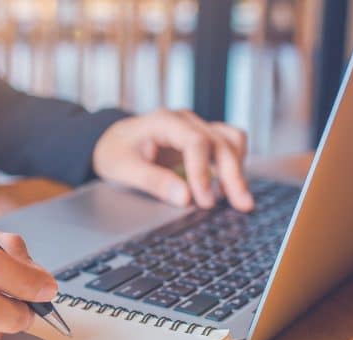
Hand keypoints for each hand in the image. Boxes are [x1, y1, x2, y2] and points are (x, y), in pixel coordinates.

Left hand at [92, 109, 253, 210]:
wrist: (112, 140)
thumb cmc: (115, 152)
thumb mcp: (123, 169)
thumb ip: (154, 182)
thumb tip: (186, 198)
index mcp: (164, 121)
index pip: (196, 142)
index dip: (203, 173)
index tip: (205, 201)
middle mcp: (185, 120)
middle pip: (221, 142)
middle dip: (233, 175)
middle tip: (241, 205)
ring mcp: (197, 127)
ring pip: (231, 140)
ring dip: (238, 168)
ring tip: (237, 199)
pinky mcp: (203, 139)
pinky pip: (229, 145)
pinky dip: (234, 163)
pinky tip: (227, 188)